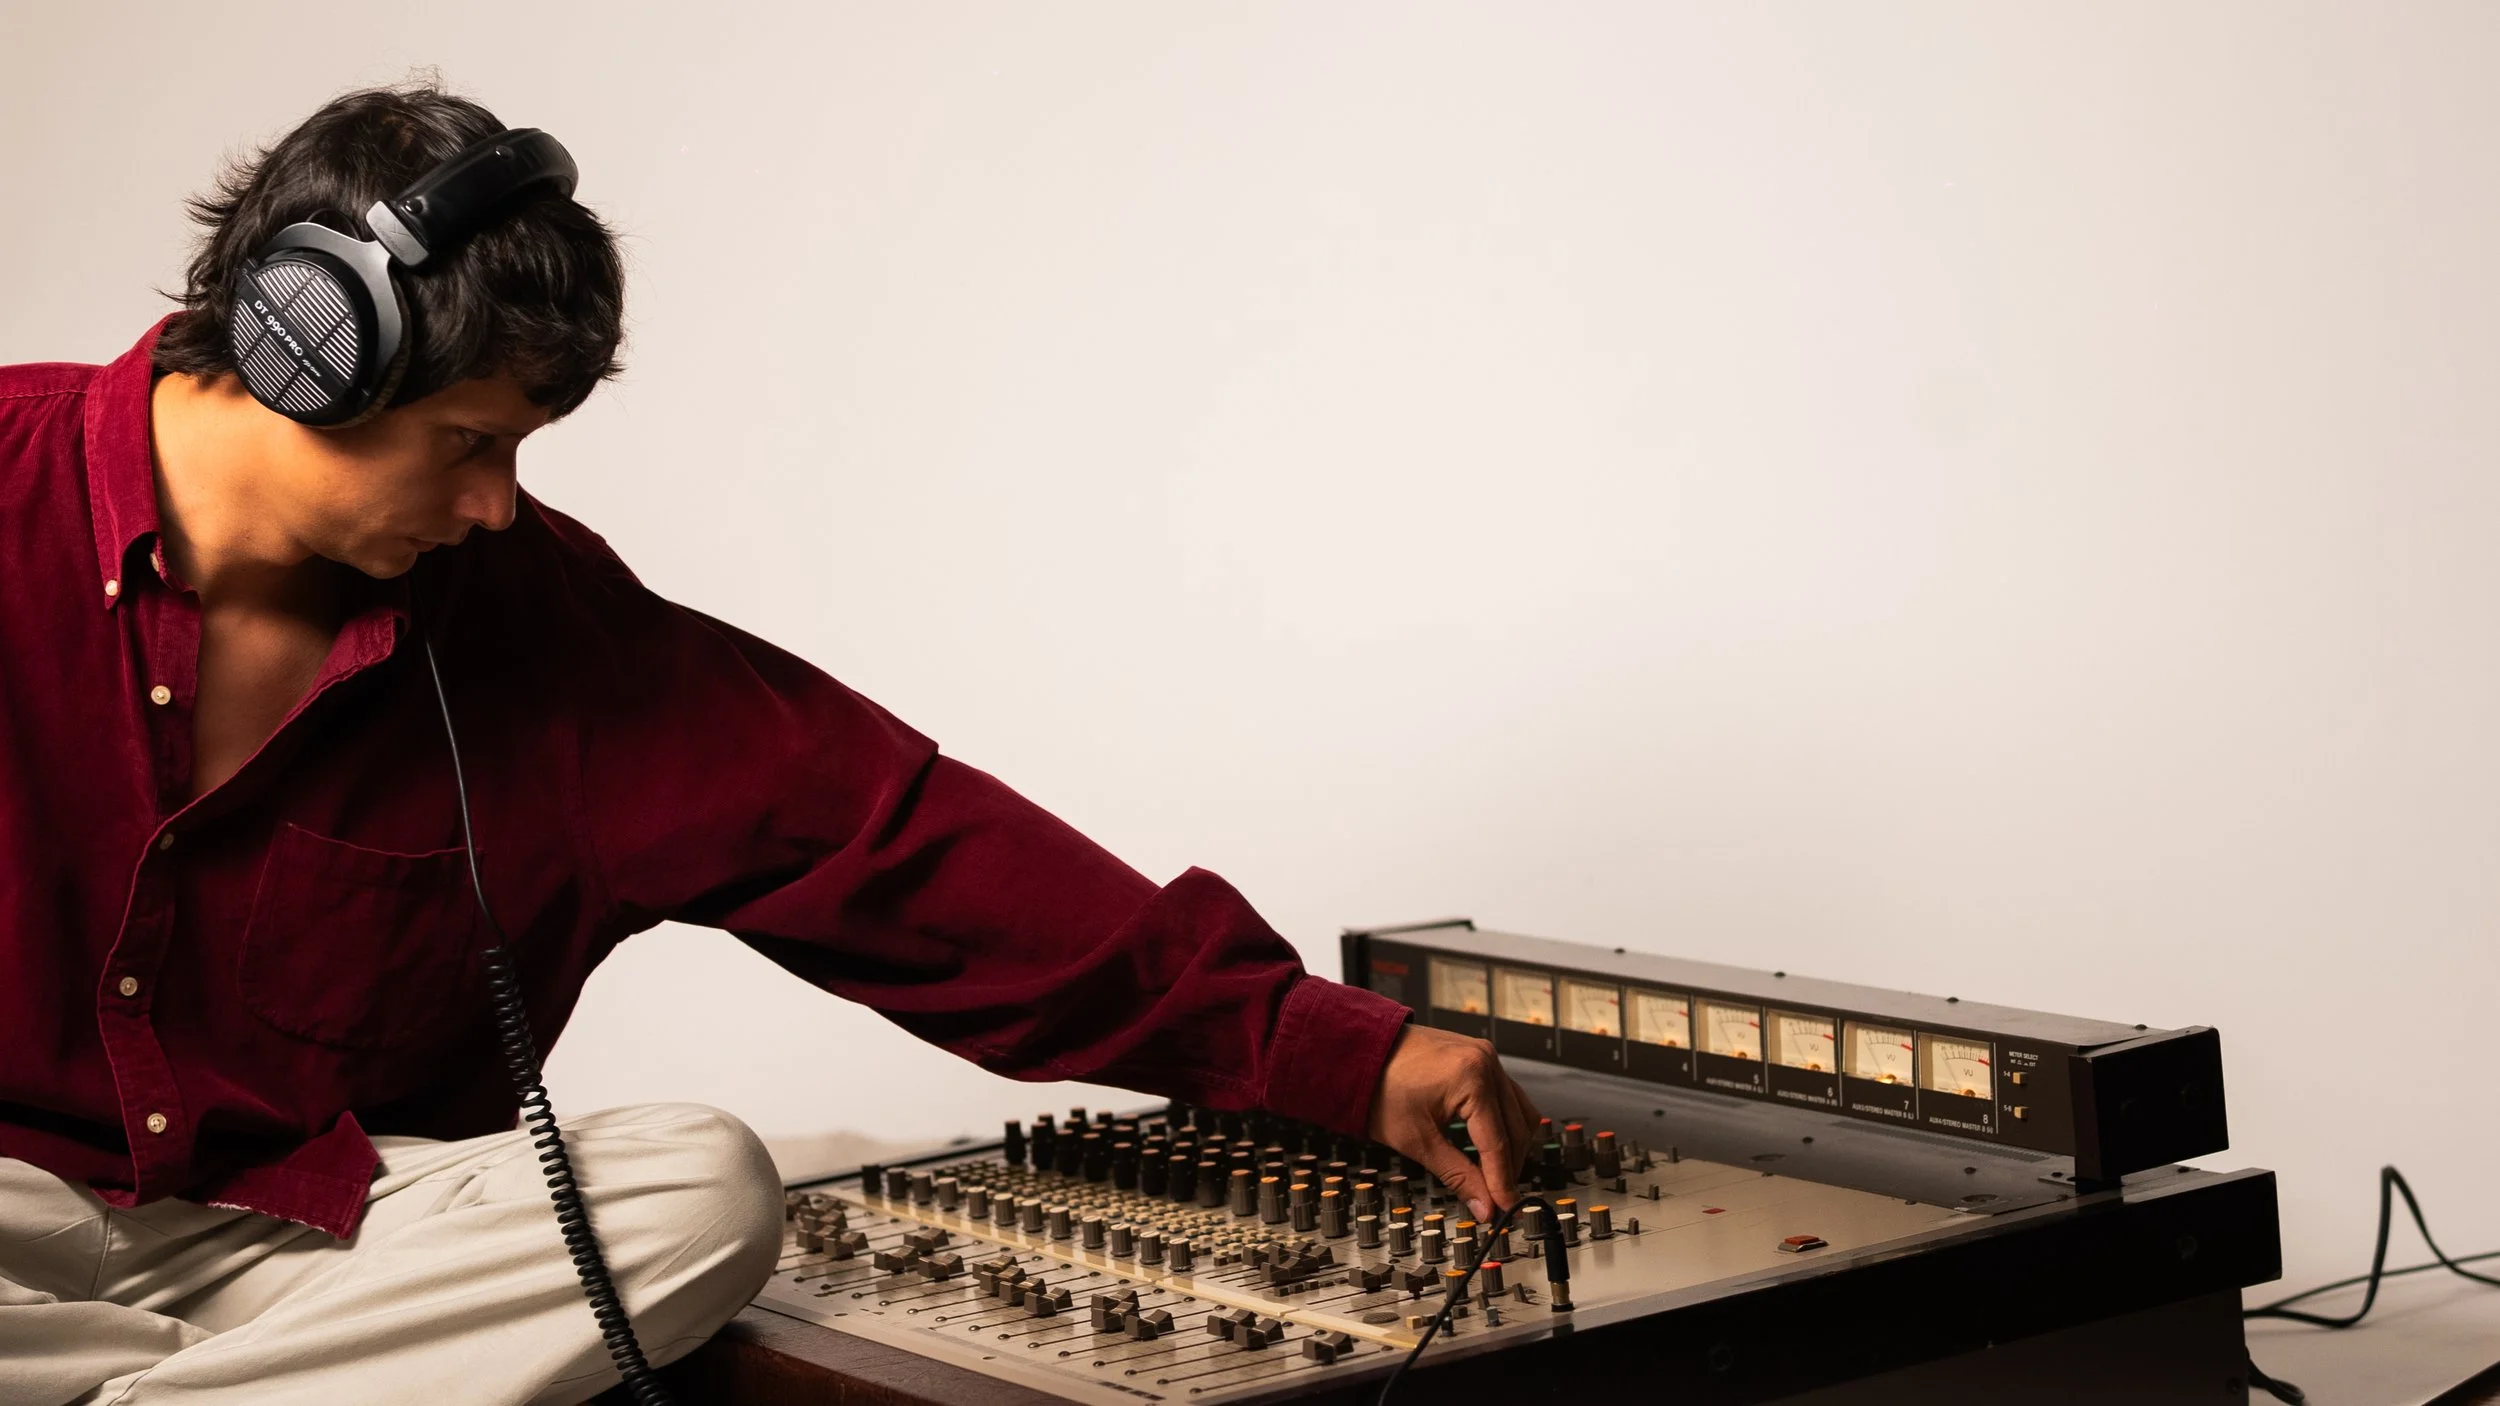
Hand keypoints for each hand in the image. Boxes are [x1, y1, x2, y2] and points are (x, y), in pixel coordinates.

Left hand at [1364, 1022, 1542, 1222]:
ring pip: (1520, 1112)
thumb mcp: (1417, 1141)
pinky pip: (1508, 1096)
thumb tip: (1485, 1207)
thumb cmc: (1380, 1089)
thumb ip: (1458, 1176)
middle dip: (1509, 1167)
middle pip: (1517, 1129)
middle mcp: (1487, 1062)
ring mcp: (1487, 1056)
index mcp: (1472, 1079)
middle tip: (1497, 1198)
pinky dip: (1505, 1123)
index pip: (1498, 1143)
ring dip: (1512, 1145)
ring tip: (1495, 1175)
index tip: (1507, 1209)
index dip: (1503, 1182)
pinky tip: (1491, 1144)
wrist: (1360, 1054)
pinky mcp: (1481, 1057)